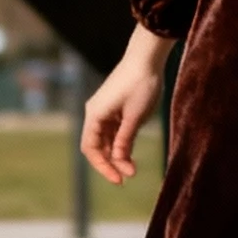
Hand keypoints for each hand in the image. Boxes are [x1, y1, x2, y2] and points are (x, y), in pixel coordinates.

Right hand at [81, 25, 174, 182]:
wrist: (147, 58)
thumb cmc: (141, 84)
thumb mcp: (135, 116)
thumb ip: (125, 140)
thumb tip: (120, 162)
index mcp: (95, 114)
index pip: (90, 148)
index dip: (102, 166)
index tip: (118, 179)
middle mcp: (95, 113)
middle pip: (97, 146)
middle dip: (111, 163)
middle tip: (128, 176)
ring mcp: (105, 110)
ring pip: (106, 140)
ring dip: (117, 155)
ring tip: (133, 168)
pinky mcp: (114, 108)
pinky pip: (114, 132)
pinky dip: (121, 144)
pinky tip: (131, 154)